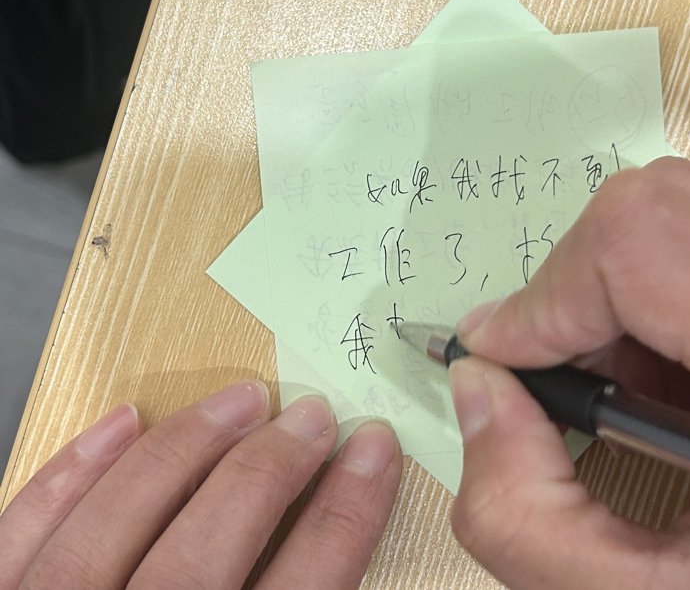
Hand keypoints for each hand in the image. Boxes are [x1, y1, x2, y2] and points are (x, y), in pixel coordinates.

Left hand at [0, 381, 400, 588]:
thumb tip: (331, 557)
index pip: (305, 586)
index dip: (349, 508)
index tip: (374, 450)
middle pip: (216, 539)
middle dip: (276, 465)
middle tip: (313, 415)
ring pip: (122, 517)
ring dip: (190, 445)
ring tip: (242, 398)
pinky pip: (22, 526)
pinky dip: (72, 469)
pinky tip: (122, 421)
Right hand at [448, 157, 689, 588]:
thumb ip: (536, 520)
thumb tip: (477, 392)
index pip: (647, 245)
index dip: (550, 295)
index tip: (503, 363)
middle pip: (659, 210)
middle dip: (574, 291)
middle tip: (556, 379)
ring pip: (685, 211)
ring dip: (612, 291)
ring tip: (613, 385)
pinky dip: (657, 296)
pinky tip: (666, 378)